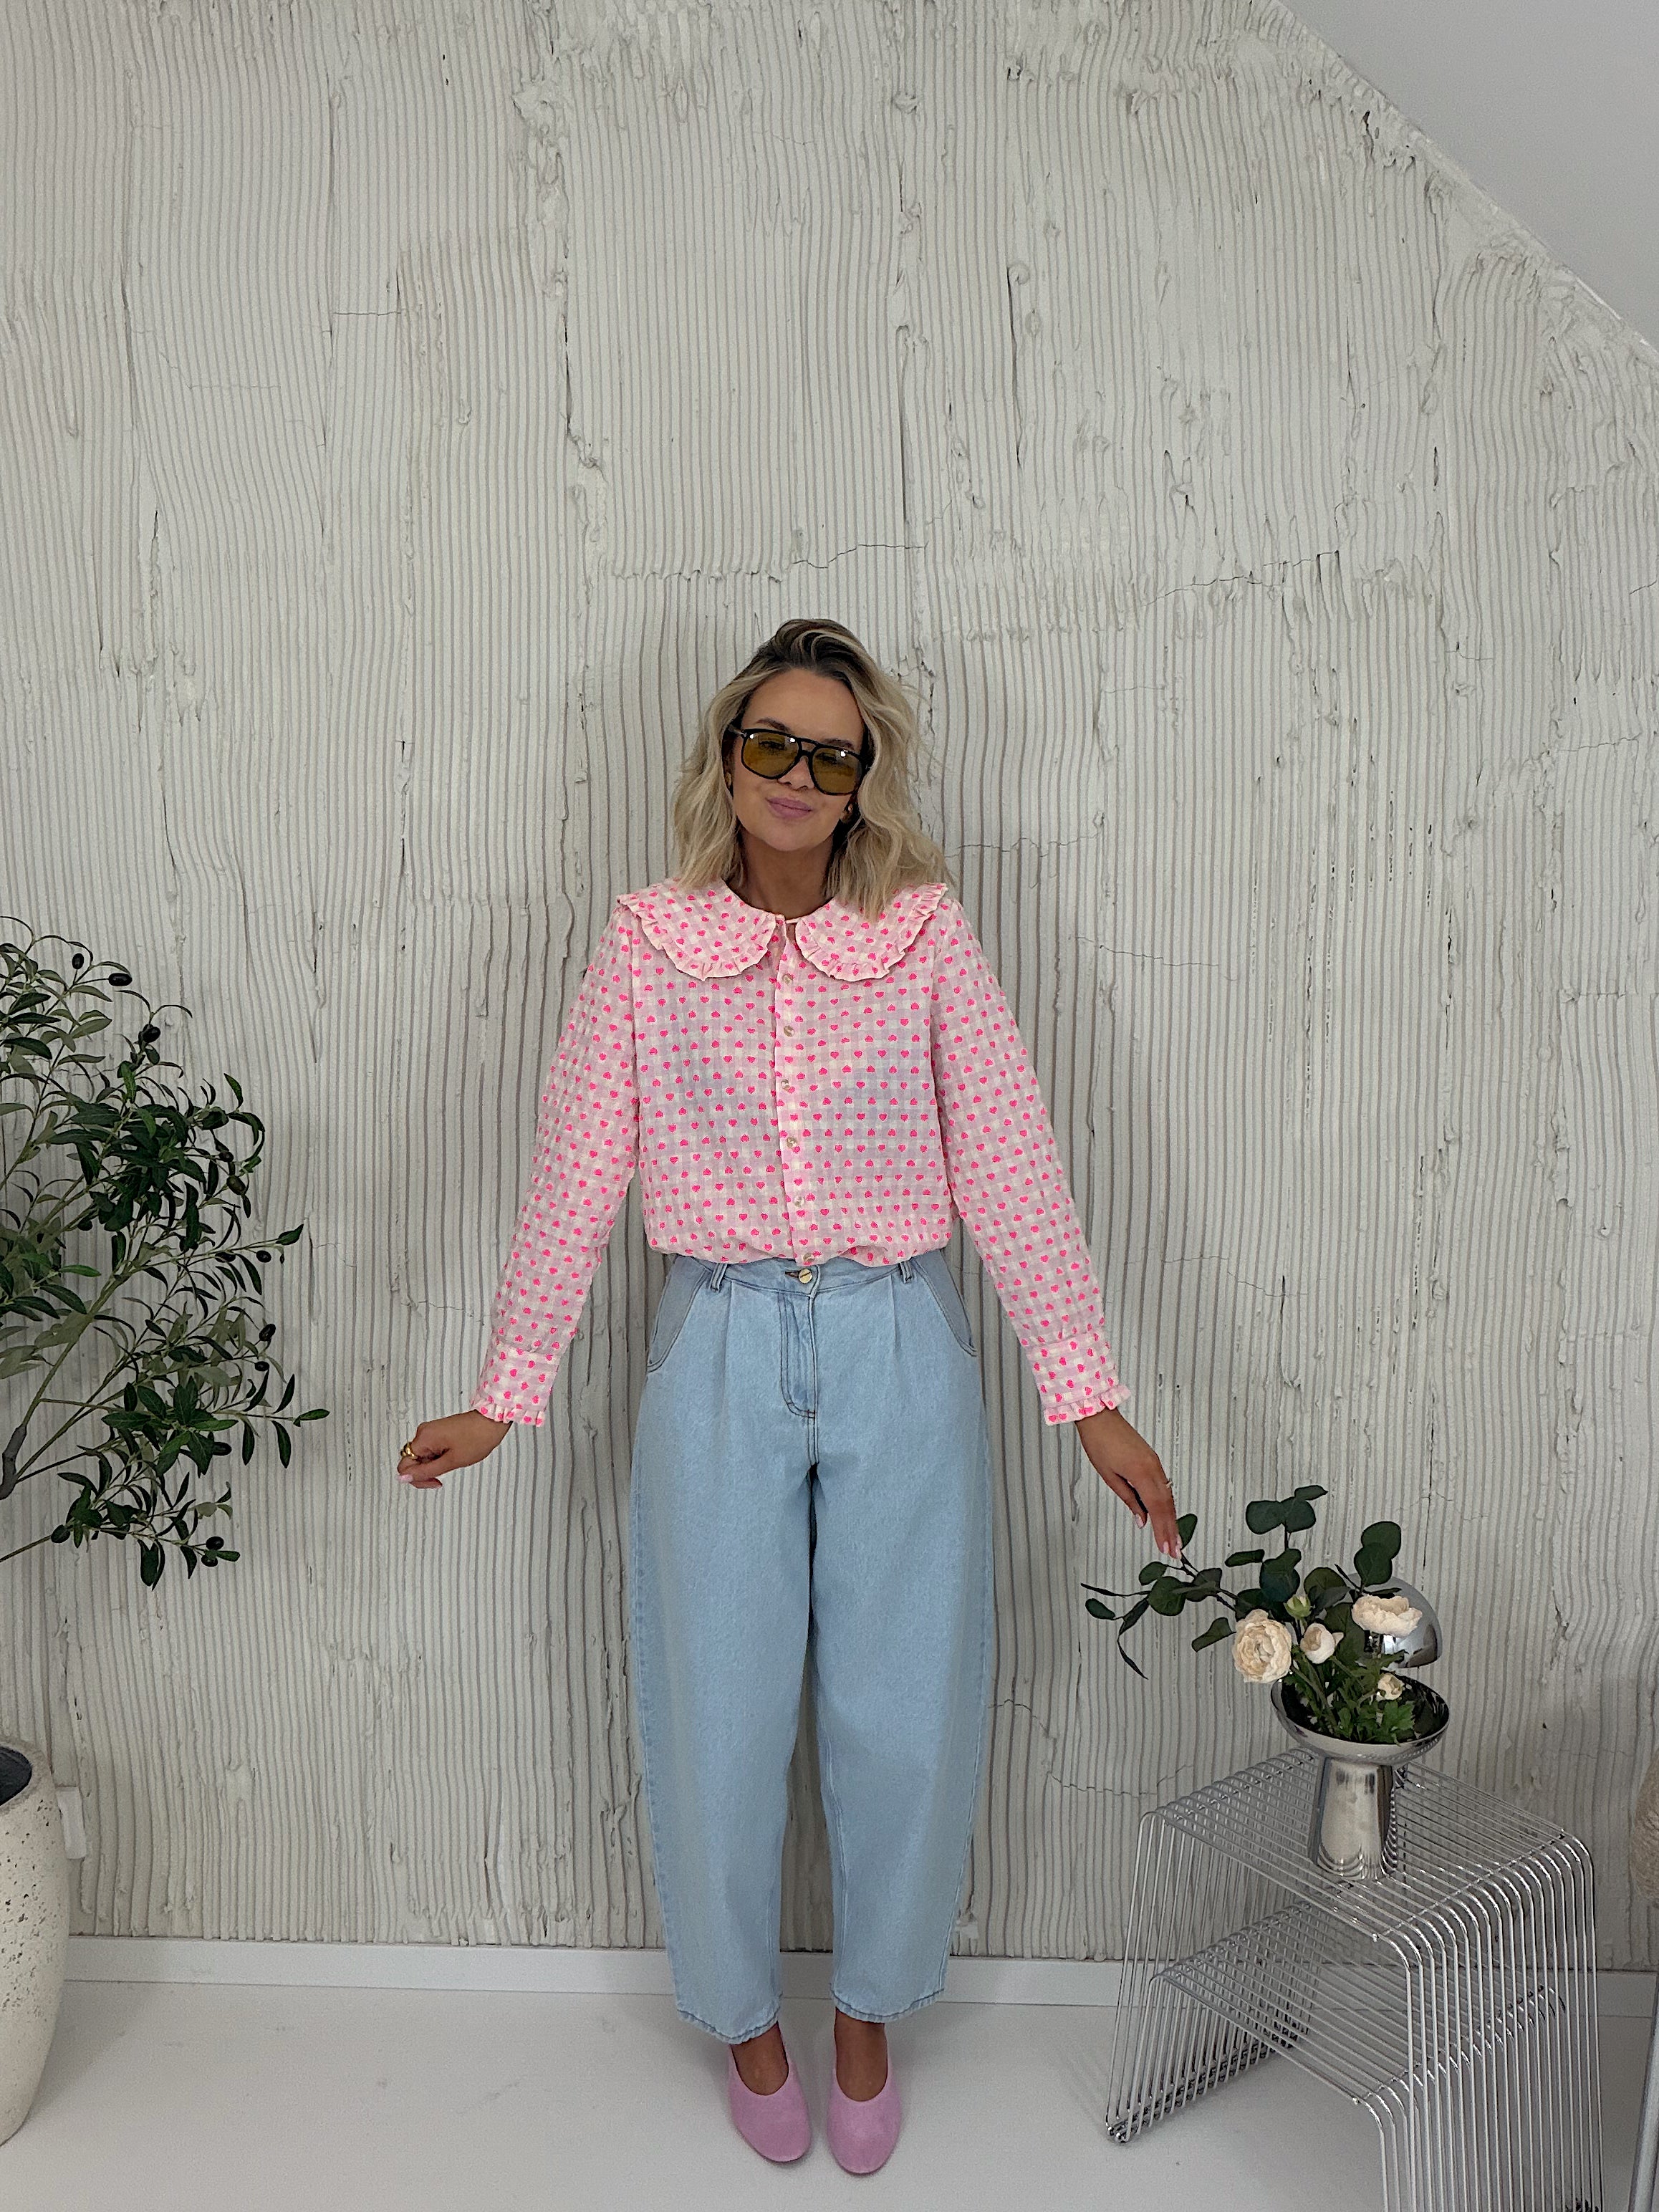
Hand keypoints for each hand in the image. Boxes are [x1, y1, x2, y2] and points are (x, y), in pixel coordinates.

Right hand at [396, 1411, 511, 1488]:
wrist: (492, 1422)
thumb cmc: (477, 1438)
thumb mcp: (450, 1462)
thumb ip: (425, 1472)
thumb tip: (403, 1478)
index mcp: (423, 1438)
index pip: (404, 1466)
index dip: (417, 1478)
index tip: (434, 1480)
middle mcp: (423, 1432)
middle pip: (412, 1461)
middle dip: (427, 1472)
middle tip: (445, 1472)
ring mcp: (430, 1431)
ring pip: (422, 1456)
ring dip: (434, 1464)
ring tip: (453, 1460)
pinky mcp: (437, 1431)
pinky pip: (430, 1450)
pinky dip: (439, 1457)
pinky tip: (452, 1456)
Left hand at [1074, 1406, 1180, 1559]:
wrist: (1100, 1418)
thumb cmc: (1100, 1443)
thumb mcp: (1109, 1477)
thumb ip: (1129, 1499)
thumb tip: (1141, 1520)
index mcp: (1141, 1473)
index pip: (1156, 1509)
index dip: (1163, 1530)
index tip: (1167, 1548)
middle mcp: (1153, 1468)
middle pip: (1167, 1505)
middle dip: (1172, 1529)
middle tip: (1175, 1550)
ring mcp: (1155, 1463)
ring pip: (1168, 1496)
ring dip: (1171, 1518)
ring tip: (1173, 1538)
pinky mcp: (1152, 1460)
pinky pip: (1164, 1486)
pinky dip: (1166, 1503)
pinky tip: (1165, 1515)